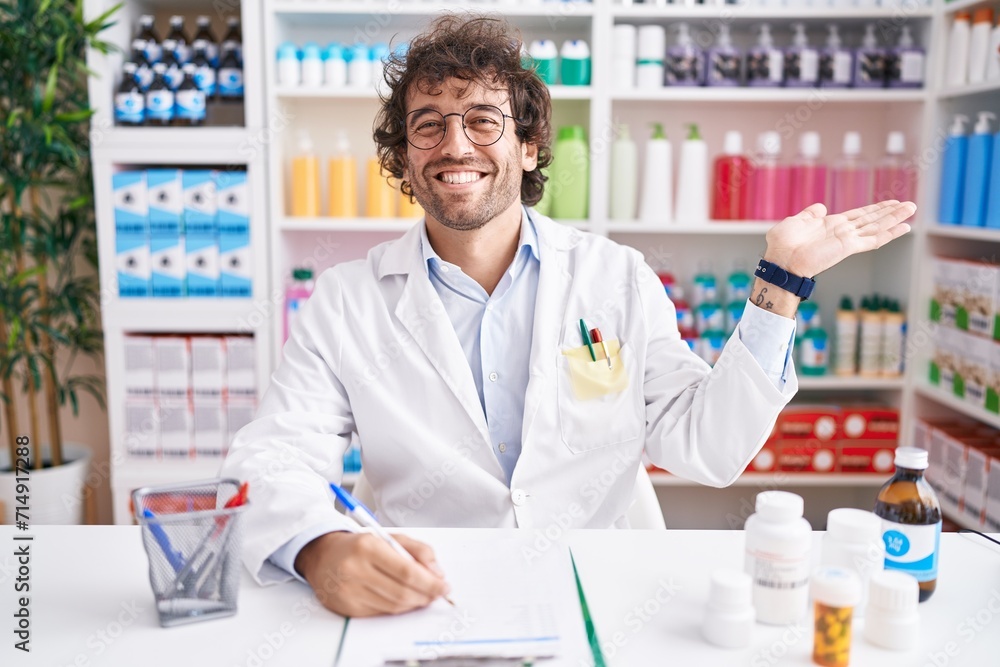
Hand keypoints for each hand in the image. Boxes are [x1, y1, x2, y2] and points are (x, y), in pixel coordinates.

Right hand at [294, 531, 450, 616]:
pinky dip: (398, 608)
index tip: (444, 586)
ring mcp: (349, 591)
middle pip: (401, 592)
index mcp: (367, 547)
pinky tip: (404, 600)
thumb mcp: (389, 537)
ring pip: (393, 606)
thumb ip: (418, 550)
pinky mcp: (347, 607)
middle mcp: (355, 569)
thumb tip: (437, 573)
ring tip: (424, 596)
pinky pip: (381, 612)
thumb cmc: (359, 546)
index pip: (406, 571)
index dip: (430, 582)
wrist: (323, 555)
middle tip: (438, 593)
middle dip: (426, 595)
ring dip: (414, 603)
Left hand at [763, 200, 915, 277]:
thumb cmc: (782, 244)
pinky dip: (890, 233)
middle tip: (909, 204)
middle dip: (890, 212)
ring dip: (895, 218)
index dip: (874, 209)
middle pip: (872, 220)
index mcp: (830, 225)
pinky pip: (874, 239)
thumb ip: (809, 214)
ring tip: (911, 209)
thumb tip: (821, 207)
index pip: (858, 215)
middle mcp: (842, 232)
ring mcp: (848, 240)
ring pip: (877, 227)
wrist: (781, 260)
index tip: (889, 203)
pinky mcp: (849, 247)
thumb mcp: (795, 221)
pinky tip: (904, 227)